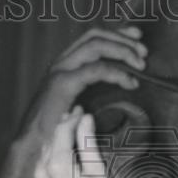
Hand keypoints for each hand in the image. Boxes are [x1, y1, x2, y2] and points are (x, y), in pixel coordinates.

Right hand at [19, 26, 145, 143]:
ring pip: (95, 46)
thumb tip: (124, 80)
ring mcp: (60, 71)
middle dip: (122, 39)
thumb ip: (95, 89)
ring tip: (140, 65)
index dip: (116, 32)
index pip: (92, 36)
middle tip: (144, 52)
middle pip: (95, 35)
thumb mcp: (80, 103)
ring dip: (122, 51)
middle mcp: (62, 62)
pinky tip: (129, 82)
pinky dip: (116, 72)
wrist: (33, 144)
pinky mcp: (62, 84)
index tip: (137, 37)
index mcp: (66, 64)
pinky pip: (94, 69)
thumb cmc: (57, 129)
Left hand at [33, 107, 116, 177]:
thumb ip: (89, 143)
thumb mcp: (100, 174)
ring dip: (60, 137)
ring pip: (47, 149)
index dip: (74, 117)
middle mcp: (41, 171)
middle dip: (66, 124)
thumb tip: (85, 118)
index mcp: (57, 164)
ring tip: (75, 128)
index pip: (63, 129)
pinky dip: (56, 151)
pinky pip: (45, 163)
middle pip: (52, 137)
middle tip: (80, 114)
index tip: (85, 108)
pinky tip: (68, 150)